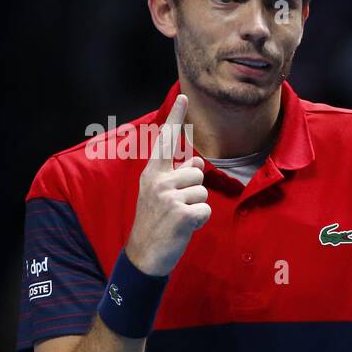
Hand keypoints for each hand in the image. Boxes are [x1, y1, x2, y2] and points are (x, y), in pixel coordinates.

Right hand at [125, 94, 210, 276]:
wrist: (144, 255)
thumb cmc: (157, 222)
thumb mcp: (162, 194)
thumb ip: (177, 176)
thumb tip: (197, 160)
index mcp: (152, 173)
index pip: (166, 141)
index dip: (176, 118)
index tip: (184, 96)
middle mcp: (157, 181)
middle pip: (198, 172)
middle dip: (195, 191)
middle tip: (177, 208)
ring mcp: (168, 197)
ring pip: (203, 191)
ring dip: (198, 207)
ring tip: (178, 218)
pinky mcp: (181, 214)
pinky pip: (206, 210)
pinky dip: (200, 222)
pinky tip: (184, 228)